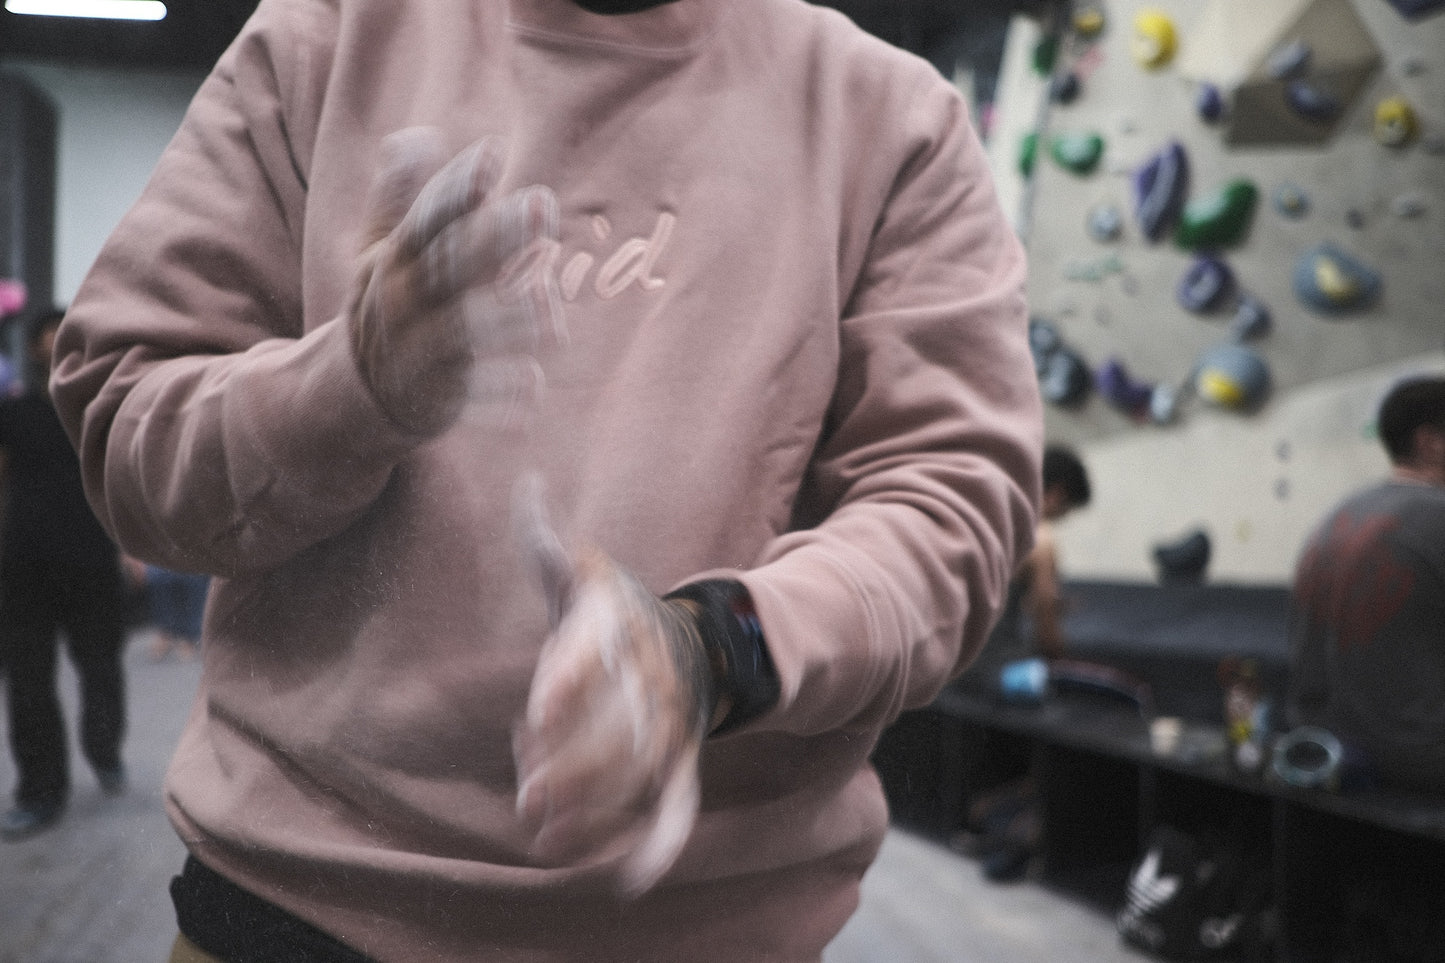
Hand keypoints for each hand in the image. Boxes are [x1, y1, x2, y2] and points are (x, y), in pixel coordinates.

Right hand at [349, 128, 561, 435]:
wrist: (356, 395)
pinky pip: (470, 398)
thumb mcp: (382, 250)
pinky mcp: (438, 397)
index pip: (426, 217)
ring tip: (551, 310)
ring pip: (464, 331)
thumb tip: (417, 137)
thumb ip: (401, 197)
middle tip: (542, 205)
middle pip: (451, 264)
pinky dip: (499, 398)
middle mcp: (406, 301)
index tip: (492, 152)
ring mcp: (421, 351)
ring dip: (508, 318)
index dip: (457, 187)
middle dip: (494, 236)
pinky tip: (534, 388)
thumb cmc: (389, 306)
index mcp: (396, 260)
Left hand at [512, 476, 714, 894]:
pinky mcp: (680, 763)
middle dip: (574, 768)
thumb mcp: (580, 574)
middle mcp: (646, 682)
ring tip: (549, 842)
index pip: (588, 657)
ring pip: (641, 776)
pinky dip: (659, 845)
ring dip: (599, 813)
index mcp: (614, 631)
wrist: (696, 644)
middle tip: (529, 800)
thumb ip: (544, 539)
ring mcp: (669, 726)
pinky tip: (631, 882)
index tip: (533, 716)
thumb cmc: (611, 614)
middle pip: (614, 729)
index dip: (564, 687)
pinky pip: (678, 807)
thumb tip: (527, 483)